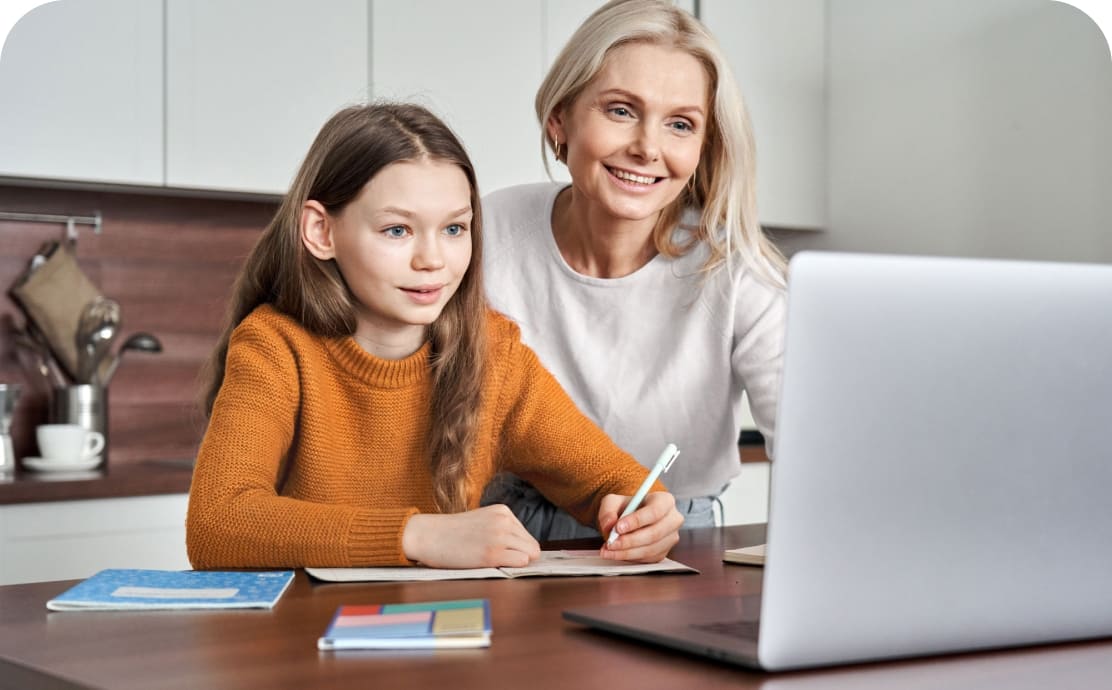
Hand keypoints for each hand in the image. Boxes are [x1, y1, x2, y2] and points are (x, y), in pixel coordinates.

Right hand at [402, 504, 540, 567]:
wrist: (427, 535)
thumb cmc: (452, 533)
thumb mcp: (482, 522)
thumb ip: (502, 530)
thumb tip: (526, 552)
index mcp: (503, 511)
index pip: (527, 536)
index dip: (518, 550)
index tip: (503, 556)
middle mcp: (504, 521)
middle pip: (532, 547)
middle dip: (521, 558)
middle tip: (500, 564)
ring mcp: (499, 536)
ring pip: (530, 555)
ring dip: (515, 563)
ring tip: (493, 563)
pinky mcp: (492, 554)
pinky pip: (521, 563)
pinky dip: (511, 568)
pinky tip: (492, 566)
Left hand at [597, 491, 682, 562]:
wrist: (631, 519)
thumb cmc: (626, 508)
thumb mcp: (613, 502)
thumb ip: (608, 510)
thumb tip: (609, 524)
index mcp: (664, 501)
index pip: (655, 511)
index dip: (637, 521)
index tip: (618, 527)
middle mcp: (673, 519)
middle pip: (654, 533)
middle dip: (630, 540)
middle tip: (611, 543)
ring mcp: (670, 538)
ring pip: (650, 549)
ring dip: (627, 552)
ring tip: (608, 550)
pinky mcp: (664, 552)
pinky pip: (648, 559)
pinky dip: (630, 558)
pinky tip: (616, 554)